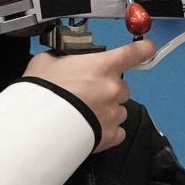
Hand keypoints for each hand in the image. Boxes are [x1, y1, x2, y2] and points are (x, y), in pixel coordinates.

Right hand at [25, 40, 156, 151]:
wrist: (37, 124)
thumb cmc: (43, 90)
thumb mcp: (48, 61)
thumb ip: (64, 58)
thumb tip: (64, 60)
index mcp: (103, 66)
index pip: (134, 53)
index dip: (143, 49)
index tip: (147, 48)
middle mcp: (114, 89)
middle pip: (121, 86)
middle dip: (107, 89)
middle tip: (86, 94)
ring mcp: (114, 113)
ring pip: (119, 110)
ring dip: (106, 110)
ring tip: (84, 113)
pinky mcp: (110, 135)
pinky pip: (117, 131)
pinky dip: (107, 130)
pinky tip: (90, 128)